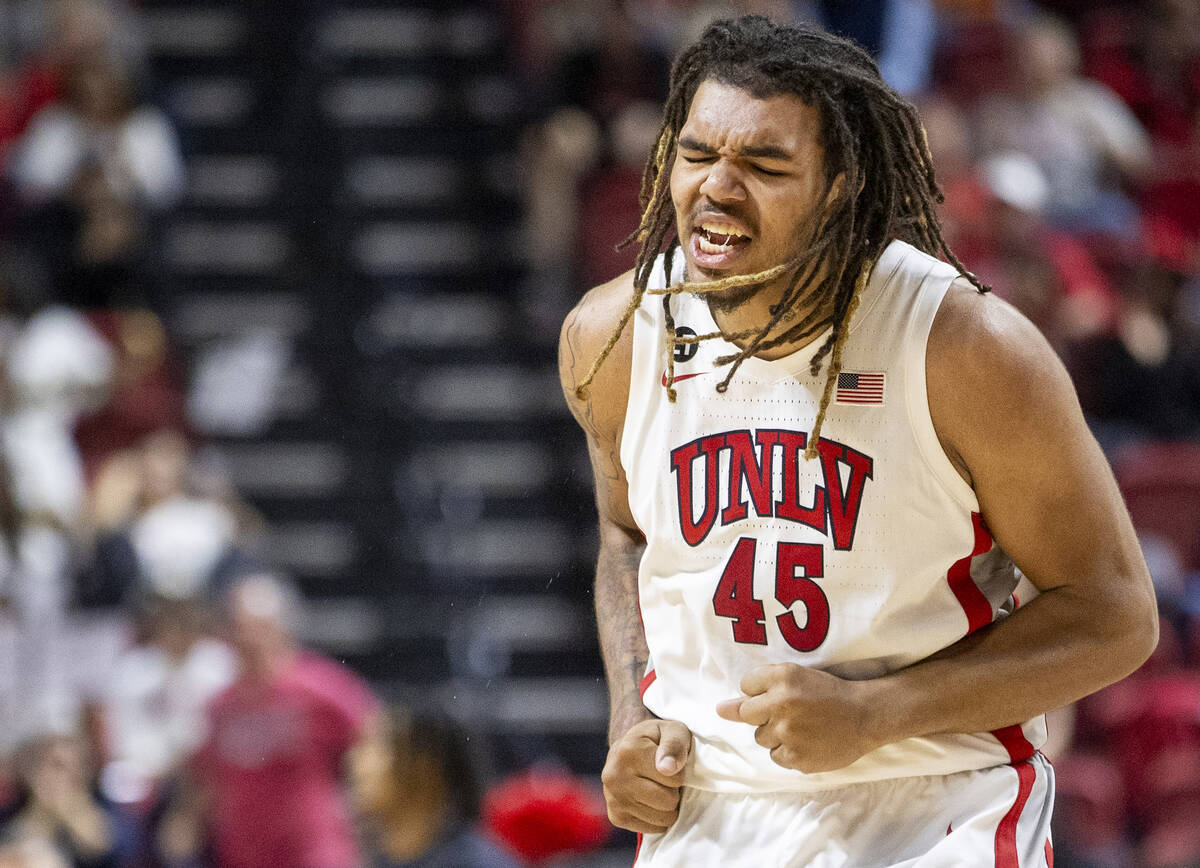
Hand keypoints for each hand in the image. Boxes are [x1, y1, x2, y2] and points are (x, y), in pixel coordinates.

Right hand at [600, 718, 691, 833]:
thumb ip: (674, 745)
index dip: (680, 772)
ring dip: (666, 805)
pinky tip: (649, 799)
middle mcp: (614, 775)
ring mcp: (613, 798)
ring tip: (656, 787)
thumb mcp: (672, 731)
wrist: (630, 749)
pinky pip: (652, 829)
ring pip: (662, 818)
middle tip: (665, 778)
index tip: (671, 763)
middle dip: (673, 791)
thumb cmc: (657, 740)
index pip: (674, 778)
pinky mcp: (616, 817)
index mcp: (629, 750)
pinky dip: (657, 817)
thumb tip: (668, 768)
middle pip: (668, 801)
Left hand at [716, 663, 882, 772]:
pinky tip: (807, 742)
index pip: (746, 685)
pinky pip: (776, 756)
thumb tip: (719, 710)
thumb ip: (757, 688)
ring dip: (775, 733)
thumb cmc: (829, 693)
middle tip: (788, 713)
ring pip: (761, 737)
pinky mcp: (796, 758)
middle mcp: (781, 704)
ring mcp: (788, 733)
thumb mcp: (796, 676)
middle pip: (746, 714)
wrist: (865, 715)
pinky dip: (788, 751)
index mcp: (782, 678)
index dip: (761, 690)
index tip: (781, 693)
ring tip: (802, 727)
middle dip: (762, 714)